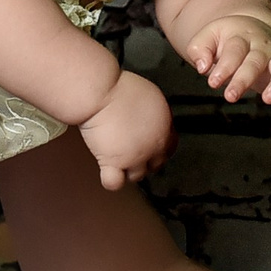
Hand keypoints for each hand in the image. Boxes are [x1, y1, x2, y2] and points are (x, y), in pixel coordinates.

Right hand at [79, 68, 172, 190]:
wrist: (101, 93)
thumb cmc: (118, 87)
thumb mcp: (148, 96)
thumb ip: (153, 113)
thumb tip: (150, 120)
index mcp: (164, 126)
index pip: (170, 147)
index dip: (159, 149)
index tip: (150, 148)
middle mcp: (154, 144)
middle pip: (156, 164)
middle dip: (145, 161)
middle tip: (132, 154)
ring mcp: (135, 156)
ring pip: (137, 176)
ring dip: (128, 170)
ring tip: (117, 161)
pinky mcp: (115, 162)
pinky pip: (115, 183)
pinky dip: (111, 180)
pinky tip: (107, 172)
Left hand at [190, 12, 270, 105]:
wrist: (254, 28)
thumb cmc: (227, 38)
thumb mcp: (208, 36)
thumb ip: (199, 49)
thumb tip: (201, 66)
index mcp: (241, 37)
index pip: (234, 51)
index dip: (225, 67)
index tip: (213, 82)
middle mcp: (262, 47)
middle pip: (256, 61)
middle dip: (244, 79)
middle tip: (230, 96)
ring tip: (268, 99)